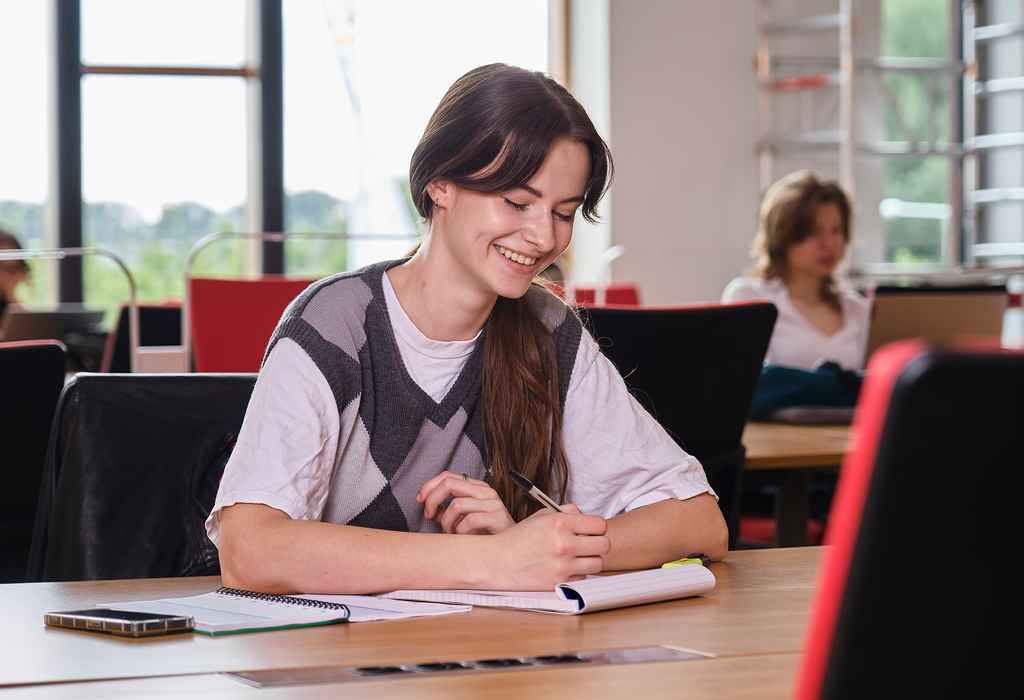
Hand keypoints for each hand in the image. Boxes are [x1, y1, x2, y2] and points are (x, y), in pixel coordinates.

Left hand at [417, 470, 515, 534]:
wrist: (511, 548)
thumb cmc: (486, 533)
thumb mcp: (463, 518)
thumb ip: (447, 511)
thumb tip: (430, 509)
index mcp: (476, 487)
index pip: (448, 475)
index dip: (430, 486)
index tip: (420, 500)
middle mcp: (485, 491)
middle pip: (449, 484)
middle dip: (433, 500)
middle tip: (429, 515)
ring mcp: (492, 503)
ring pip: (456, 504)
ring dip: (447, 522)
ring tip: (451, 532)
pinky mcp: (497, 517)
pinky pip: (469, 521)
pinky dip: (460, 531)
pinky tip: (463, 537)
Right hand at [486, 508, 609, 589]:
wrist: (498, 561)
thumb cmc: (519, 538)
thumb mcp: (541, 516)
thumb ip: (567, 512)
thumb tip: (587, 517)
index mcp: (560, 522)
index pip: (600, 525)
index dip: (596, 528)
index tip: (590, 531)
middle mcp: (564, 543)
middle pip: (604, 545)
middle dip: (597, 544)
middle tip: (587, 545)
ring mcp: (562, 565)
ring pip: (597, 564)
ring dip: (590, 561)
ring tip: (577, 557)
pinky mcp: (559, 582)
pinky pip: (583, 578)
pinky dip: (577, 574)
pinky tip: (565, 568)